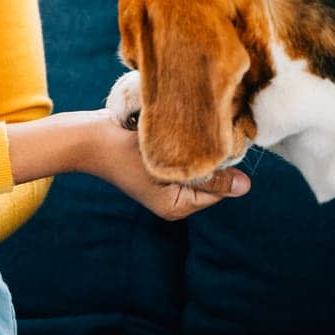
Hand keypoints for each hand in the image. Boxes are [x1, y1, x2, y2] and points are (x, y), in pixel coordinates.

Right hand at [83, 107, 250, 219]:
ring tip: (193, 127)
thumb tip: (245, 186)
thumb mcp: (166, 164)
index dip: (223, 164)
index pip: (218, 189)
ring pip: (201, 164)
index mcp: (177, 207)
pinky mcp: (163, 166)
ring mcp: (169, 182)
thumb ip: (207, 176)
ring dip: (201, 146)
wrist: (89, 136)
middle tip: (207, 129)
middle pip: (211, 177)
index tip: (218, 138)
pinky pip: (187, 156)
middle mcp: (175, 199)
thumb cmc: (122, 151)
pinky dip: (189, 143)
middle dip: (212, 155)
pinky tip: (184, 128)